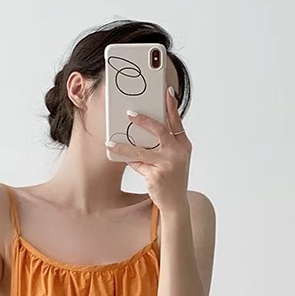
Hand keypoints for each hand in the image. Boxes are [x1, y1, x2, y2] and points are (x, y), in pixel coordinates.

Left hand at [105, 86, 191, 212]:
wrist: (175, 203)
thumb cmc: (171, 178)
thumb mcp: (171, 159)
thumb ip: (161, 145)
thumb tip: (138, 133)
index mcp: (183, 145)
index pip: (177, 121)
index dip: (171, 106)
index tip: (167, 92)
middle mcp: (178, 153)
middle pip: (159, 131)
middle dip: (144, 120)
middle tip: (130, 113)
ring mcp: (168, 164)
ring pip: (141, 151)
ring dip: (124, 147)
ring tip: (110, 143)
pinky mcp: (157, 176)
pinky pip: (138, 165)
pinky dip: (129, 162)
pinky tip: (121, 159)